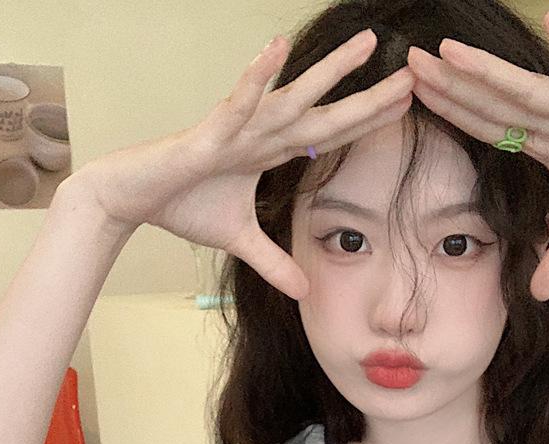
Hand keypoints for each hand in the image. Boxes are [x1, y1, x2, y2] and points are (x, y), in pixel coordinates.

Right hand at [69, 30, 414, 300]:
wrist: (134, 199)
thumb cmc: (183, 206)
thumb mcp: (240, 242)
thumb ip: (274, 263)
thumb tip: (304, 293)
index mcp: (271, 149)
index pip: (331, 133)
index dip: (368, 120)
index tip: (407, 105)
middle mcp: (263, 131)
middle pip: (328, 112)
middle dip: (370, 95)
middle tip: (414, 72)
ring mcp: (238, 128)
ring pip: (293, 96)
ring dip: (330, 71)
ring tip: (367, 45)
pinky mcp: (208, 135)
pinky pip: (237, 103)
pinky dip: (256, 78)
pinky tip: (277, 49)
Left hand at [407, 11, 548, 301]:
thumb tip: (538, 295)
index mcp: (544, 140)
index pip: (488, 126)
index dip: (451, 114)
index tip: (412, 99)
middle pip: (494, 102)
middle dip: (452, 86)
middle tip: (408, 64)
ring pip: (529, 88)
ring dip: (491, 72)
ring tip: (451, 52)